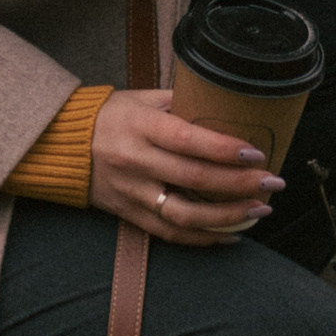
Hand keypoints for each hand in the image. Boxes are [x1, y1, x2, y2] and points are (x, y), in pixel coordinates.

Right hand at [85, 87, 283, 243]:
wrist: (62, 145)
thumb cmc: (111, 115)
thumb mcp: (142, 97)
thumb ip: (181, 100)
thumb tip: (227, 100)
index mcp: (142, 126)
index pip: (188, 140)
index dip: (224, 149)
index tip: (255, 153)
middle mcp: (136, 161)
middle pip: (194, 180)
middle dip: (239, 185)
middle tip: (272, 183)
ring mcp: (133, 192)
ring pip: (185, 214)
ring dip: (227, 217)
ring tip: (259, 211)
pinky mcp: (129, 215)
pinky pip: (170, 233)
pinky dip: (203, 238)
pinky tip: (231, 234)